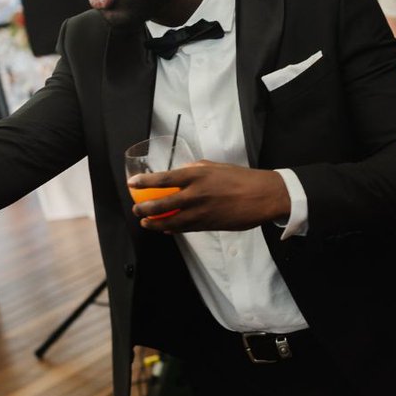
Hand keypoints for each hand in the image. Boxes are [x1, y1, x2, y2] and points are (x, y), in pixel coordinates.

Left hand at [129, 161, 289, 231]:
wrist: (263, 197)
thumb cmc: (242, 178)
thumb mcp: (216, 167)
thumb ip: (197, 170)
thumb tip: (183, 171)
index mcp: (197, 176)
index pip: (164, 179)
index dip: (144, 182)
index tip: (132, 183)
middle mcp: (195, 195)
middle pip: (161, 205)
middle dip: (144, 209)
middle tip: (136, 209)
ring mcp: (201, 212)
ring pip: (170, 221)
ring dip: (154, 224)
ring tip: (145, 223)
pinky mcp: (208, 225)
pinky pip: (185, 229)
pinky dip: (172, 229)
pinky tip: (165, 229)